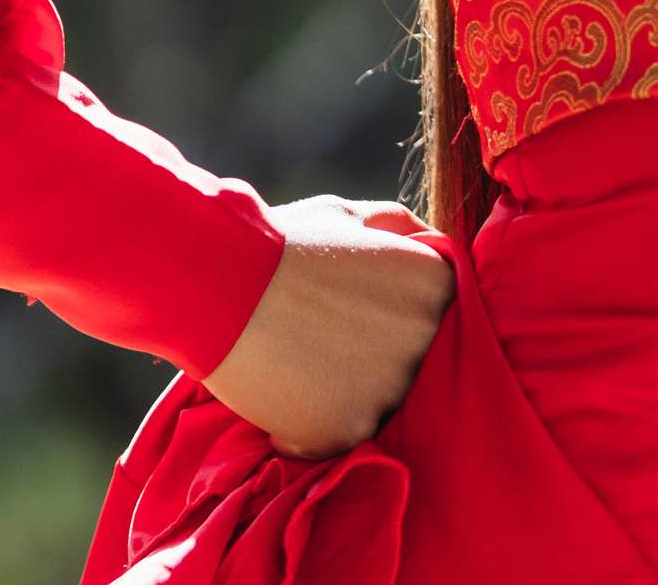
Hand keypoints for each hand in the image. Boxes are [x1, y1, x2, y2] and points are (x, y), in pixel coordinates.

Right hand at [202, 194, 452, 457]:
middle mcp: (427, 339)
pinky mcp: (348, 430)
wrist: (219, 283)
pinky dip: (304, 428)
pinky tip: (280, 393)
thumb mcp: (350, 217)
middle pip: (404, 364)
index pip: (428, 318)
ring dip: (339, 394)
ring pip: (370, 405)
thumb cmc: (283, 244)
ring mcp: (390, 389)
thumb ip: (397, 230)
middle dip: (367, 355)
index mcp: (437, 285)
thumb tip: (427, 242)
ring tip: (295, 362)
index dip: (382, 316)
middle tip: (317, 337)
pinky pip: (332, 440)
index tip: (346, 307)